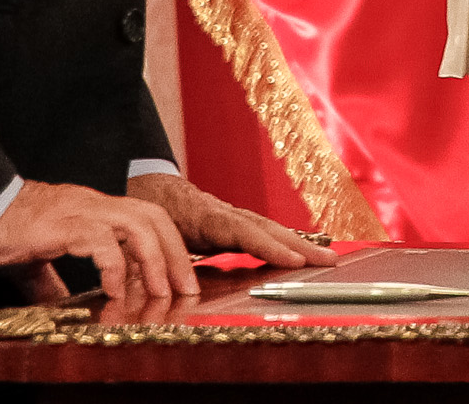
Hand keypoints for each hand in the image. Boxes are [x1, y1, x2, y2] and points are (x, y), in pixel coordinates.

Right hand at [0, 179, 196, 307]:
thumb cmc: (4, 230)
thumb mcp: (37, 258)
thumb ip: (52, 280)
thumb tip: (61, 306)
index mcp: (95, 209)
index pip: (148, 219)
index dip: (170, 245)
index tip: (181, 277)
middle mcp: (95, 204)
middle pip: (154, 219)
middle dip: (175, 254)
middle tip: (186, 288)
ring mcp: (81, 211)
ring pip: (138, 225)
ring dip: (154, 260)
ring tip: (160, 292)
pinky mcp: (61, 224)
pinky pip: (99, 240)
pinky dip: (114, 265)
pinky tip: (115, 290)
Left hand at [127, 169, 334, 271]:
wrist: (146, 186)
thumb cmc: (142, 210)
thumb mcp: (139, 235)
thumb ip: (148, 258)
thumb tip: (151, 283)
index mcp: (204, 217)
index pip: (244, 232)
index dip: (270, 247)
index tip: (294, 261)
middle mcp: (225, 213)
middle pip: (269, 228)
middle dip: (301, 245)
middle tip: (329, 261)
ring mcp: (232, 215)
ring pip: (271, 228)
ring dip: (300, 244)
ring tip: (328, 258)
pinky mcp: (234, 222)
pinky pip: (265, 231)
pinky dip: (287, 240)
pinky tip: (303, 253)